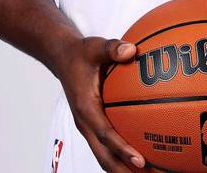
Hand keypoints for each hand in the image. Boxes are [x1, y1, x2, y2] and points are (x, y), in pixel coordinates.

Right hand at [56, 36, 145, 170]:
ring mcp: (88, 127)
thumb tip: (131, 50)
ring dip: (124, 169)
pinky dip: (122, 157)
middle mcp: (85, 123)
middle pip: (104, 157)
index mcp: (85, 108)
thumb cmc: (81, 54)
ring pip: (105, 157)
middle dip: (125, 171)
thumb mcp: (95, 47)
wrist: (62, 58)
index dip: (122, 149)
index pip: (105, 135)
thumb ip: (113, 48)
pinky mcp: (93, 126)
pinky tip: (144, 158)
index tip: (140, 161)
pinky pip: (107, 148)